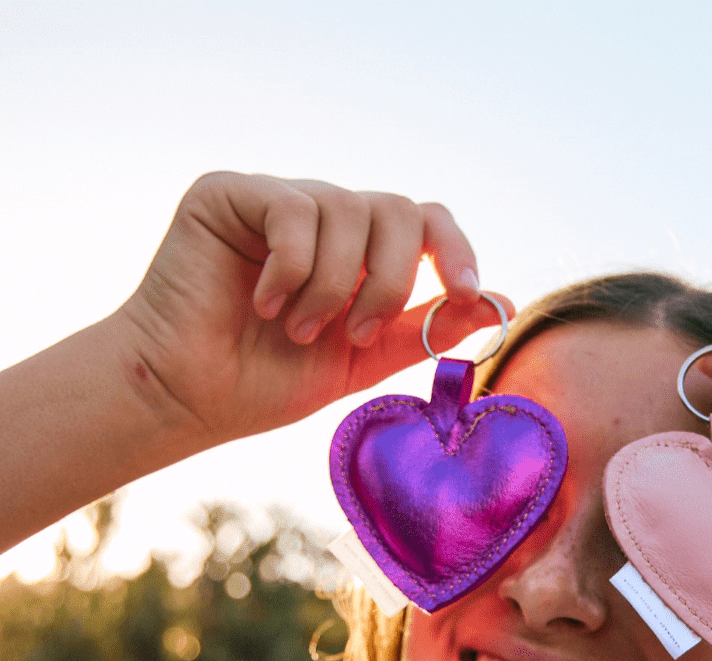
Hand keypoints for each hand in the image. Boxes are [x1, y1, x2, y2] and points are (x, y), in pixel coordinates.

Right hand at [116, 172, 511, 446]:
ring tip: (296, 330)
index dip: (456, 249)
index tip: (470, 291)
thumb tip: (500, 304)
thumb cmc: (269, 381)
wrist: (192, 397)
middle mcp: (325, 219)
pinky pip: (293, 210)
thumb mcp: (366, 361)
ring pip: (348, 210)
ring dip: (333, 289)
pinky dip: (291, 268)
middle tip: (358, 335)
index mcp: (361, 254)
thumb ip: (427, 330)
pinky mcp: (229, 193)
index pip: (426, 222)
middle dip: (391, 280)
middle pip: (398, 209)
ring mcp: (278, 201)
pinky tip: (263, 304)